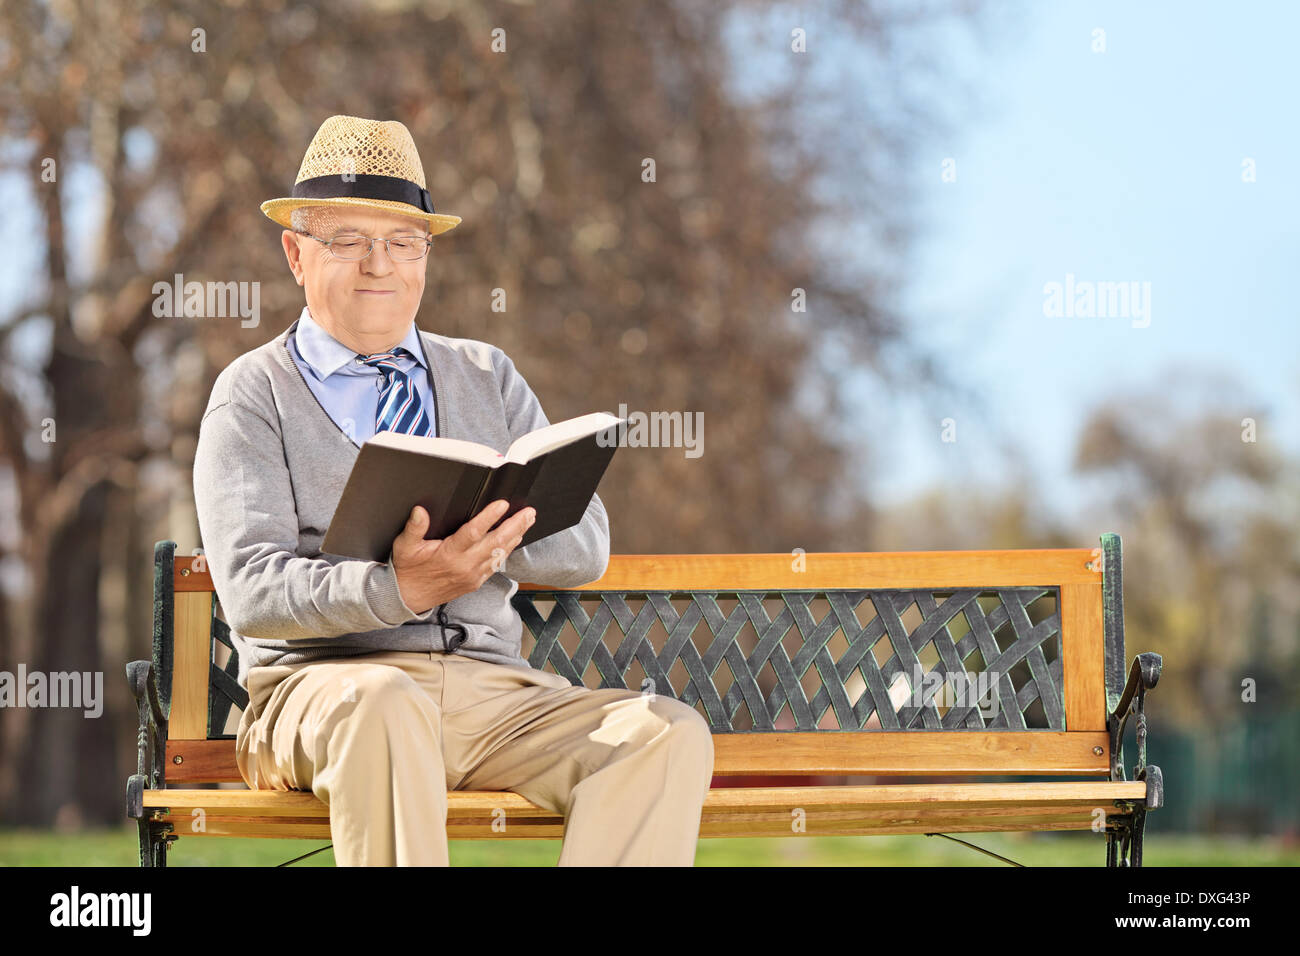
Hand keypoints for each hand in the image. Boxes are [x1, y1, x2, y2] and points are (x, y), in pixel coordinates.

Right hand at [391, 499, 535, 613]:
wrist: (408, 597)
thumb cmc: (408, 569)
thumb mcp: (404, 546)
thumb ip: (414, 528)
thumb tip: (420, 511)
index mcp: (448, 554)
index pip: (473, 533)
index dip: (489, 517)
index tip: (502, 505)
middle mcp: (464, 566)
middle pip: (495, 543)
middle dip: (514, 526)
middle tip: (528, 512)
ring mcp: (472, 575)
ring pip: (499, 555)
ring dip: (515, 536)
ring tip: (528, 521)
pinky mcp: (475, 582)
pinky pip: (496, 566)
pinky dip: (507, 551)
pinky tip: (515, 540)